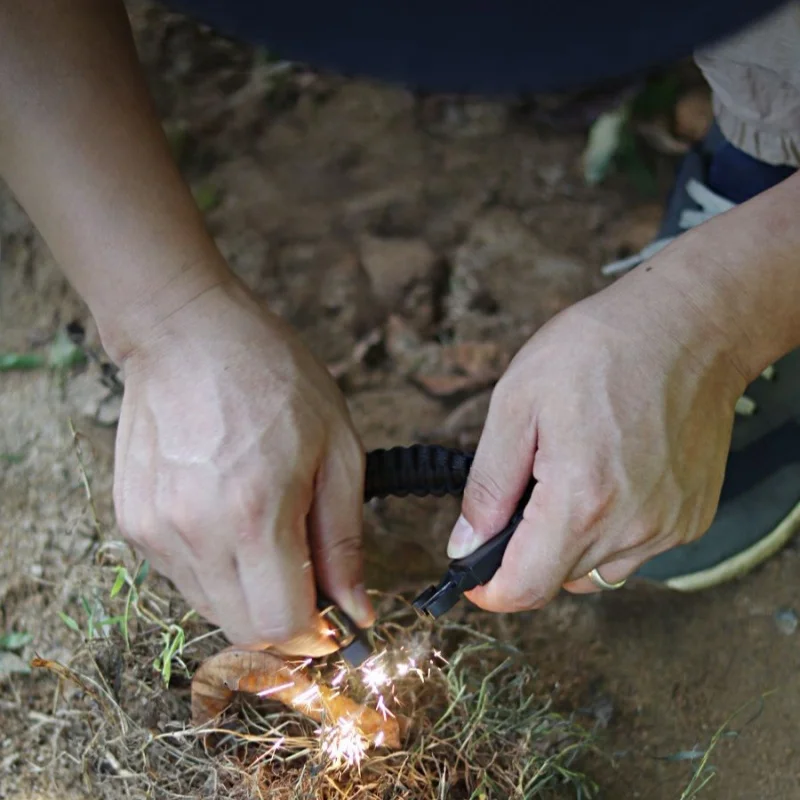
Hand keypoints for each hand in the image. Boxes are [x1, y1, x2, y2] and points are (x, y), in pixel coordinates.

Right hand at [113, 277, 372, 652]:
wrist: (185, 333)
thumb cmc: (273, 378)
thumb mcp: (338, 450)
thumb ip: (344, 540)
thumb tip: (355, 611)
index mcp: (255, 515)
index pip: (279, 628)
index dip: (314, 634)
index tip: (333, 616)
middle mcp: (195, 534)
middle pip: (242, 629)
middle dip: (284, 617)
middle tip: (306, 571)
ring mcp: (155, 531)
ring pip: (210, 607)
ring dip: (248, 591)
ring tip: (265, 527)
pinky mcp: (132, 521)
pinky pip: (180, 575)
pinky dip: (214, 567)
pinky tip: (227, 515)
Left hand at [446, 258, 747, 610]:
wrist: (689, 325)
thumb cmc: (599, 349)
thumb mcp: (516, 403)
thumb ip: (488, 485)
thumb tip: (465, 545)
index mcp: (582, 500)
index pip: (526, 588)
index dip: (489, 590)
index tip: (473, 573)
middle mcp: (633, 527)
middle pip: (558, 581)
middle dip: (524, 553)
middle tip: (521, 495)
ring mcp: (670, 527)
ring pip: (596, 571)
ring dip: (567, 545)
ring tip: (568, 478)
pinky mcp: (692, 518)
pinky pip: (634, 551)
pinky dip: (609, 531)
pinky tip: (607, 478)